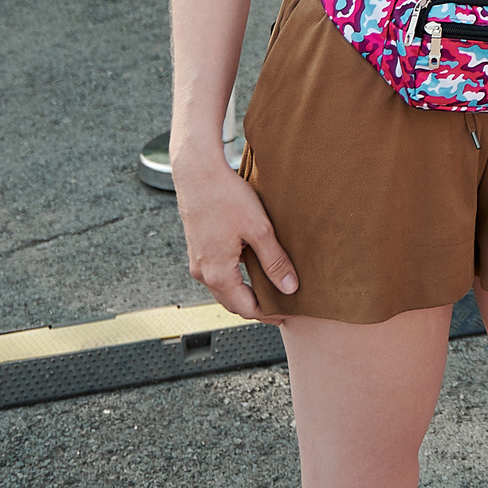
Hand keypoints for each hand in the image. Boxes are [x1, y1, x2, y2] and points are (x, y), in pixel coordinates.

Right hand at [173, 156, 295, 322]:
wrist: (198, 173)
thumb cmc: (226, 197)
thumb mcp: (259, 229)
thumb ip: (275, 261)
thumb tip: (289, 288)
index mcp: (217, 273)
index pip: (245, 309)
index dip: (268, 314)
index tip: (286, 314)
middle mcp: (203, 273)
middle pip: (233, 303)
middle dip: (256, 307)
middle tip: (282, 306)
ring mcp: (198, 262)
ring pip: (224, 289)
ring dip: (245, 293)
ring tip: (271, 289)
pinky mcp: (198, 249)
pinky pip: (218, 274)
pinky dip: (236, 279)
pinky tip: (253, 269)